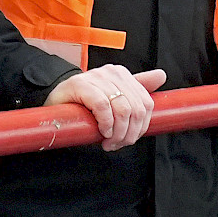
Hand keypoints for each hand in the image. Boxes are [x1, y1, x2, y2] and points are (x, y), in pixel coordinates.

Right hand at [47, 67, 166, 150]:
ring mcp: (96, 76)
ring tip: (108, 141)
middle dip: (129, 133)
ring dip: (117, 133)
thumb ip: (136, 89)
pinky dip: (105, 124)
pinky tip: (101, 131)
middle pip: (135, 109)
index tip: (129, 139)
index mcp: (122, 75)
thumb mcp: (113, 97)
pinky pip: (103, 107)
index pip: (146, 104)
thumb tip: (161, 75)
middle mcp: (112, 72)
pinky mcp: (80, 84)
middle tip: (116, 144)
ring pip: (122, 109)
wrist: (56, 100)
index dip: (141, 127)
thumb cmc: (85, 102)